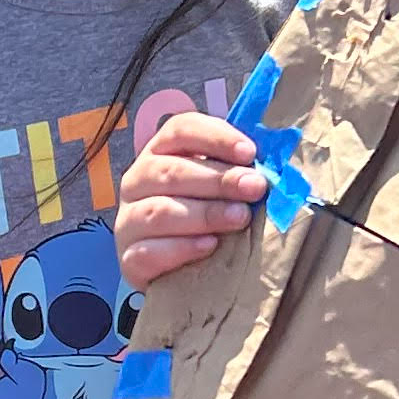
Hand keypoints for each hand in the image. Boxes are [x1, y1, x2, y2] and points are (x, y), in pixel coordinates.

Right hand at [117, 111, 268, 288]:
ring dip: (205, 213)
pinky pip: (149, 251)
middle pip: (171, 171)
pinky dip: (181, 248)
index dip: (215, 137)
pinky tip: (209, 246)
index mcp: (159, 153)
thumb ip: (236, 170)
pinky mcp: (130, 258)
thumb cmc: (202, 216)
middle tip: (255, 187)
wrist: (175, 269)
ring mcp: (128, 220)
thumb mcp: (217, 188)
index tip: (249, 152)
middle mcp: (138, 181)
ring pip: (159, 211)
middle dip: (218, 179)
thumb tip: (270, 166)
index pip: (180, 130)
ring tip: (239, 218)